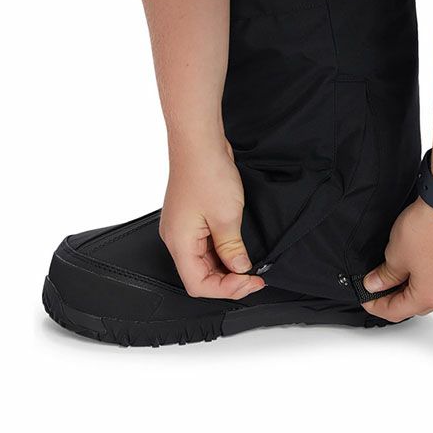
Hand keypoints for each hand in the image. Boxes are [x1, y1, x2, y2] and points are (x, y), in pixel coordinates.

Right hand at [160, 136, 264, 298]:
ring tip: (250, 264)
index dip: (227, 289)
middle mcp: (176, 239)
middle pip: (200, 276)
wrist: (199, 142)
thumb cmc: (206, 172)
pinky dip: (222, 251)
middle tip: (255, 277)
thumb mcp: (227, 217)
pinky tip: (239, 247)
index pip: (199, 285)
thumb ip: (233, 249)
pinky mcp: (191, 218)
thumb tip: (240, 269)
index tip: (252, 282)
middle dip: (229, 280)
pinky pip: (205, 245)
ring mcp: (183, 228)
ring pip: (204, 261)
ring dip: (227, 266)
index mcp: (179, 243)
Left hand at [361, 197, 432, 321]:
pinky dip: (420, 278)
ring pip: (426, 293)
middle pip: (413, 305)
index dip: (376, 305)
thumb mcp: (395, 255)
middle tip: (374, 287)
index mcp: (429, 296)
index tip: (365, 296)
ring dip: (407, 288)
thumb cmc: (427, 228)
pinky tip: (407, 266)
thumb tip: (375, 285)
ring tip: (389, 275)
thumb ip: (384, 276)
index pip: (396, 311)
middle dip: (392, 298)